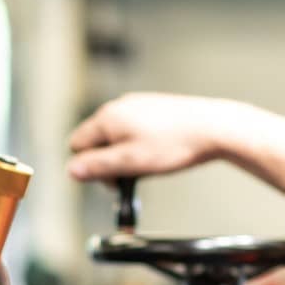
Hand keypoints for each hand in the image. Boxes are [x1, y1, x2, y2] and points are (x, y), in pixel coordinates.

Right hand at [67, 93, 245, 184]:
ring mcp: (135, 106)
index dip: (90, 167)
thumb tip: (71, 171)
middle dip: (107, 162)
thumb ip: (98, 167)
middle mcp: (117, 107)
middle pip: (95, 141)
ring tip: (148, 164)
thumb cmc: (175, 144)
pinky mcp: (151, 109)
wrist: (213, 128)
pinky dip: (139, 145)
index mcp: (107, 118)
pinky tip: (158, 152)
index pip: (76, 145)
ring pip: (115, 137)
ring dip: (124, 155)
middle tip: (131, 175)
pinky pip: (132, 131)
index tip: (112, 179)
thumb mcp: (131, 163)